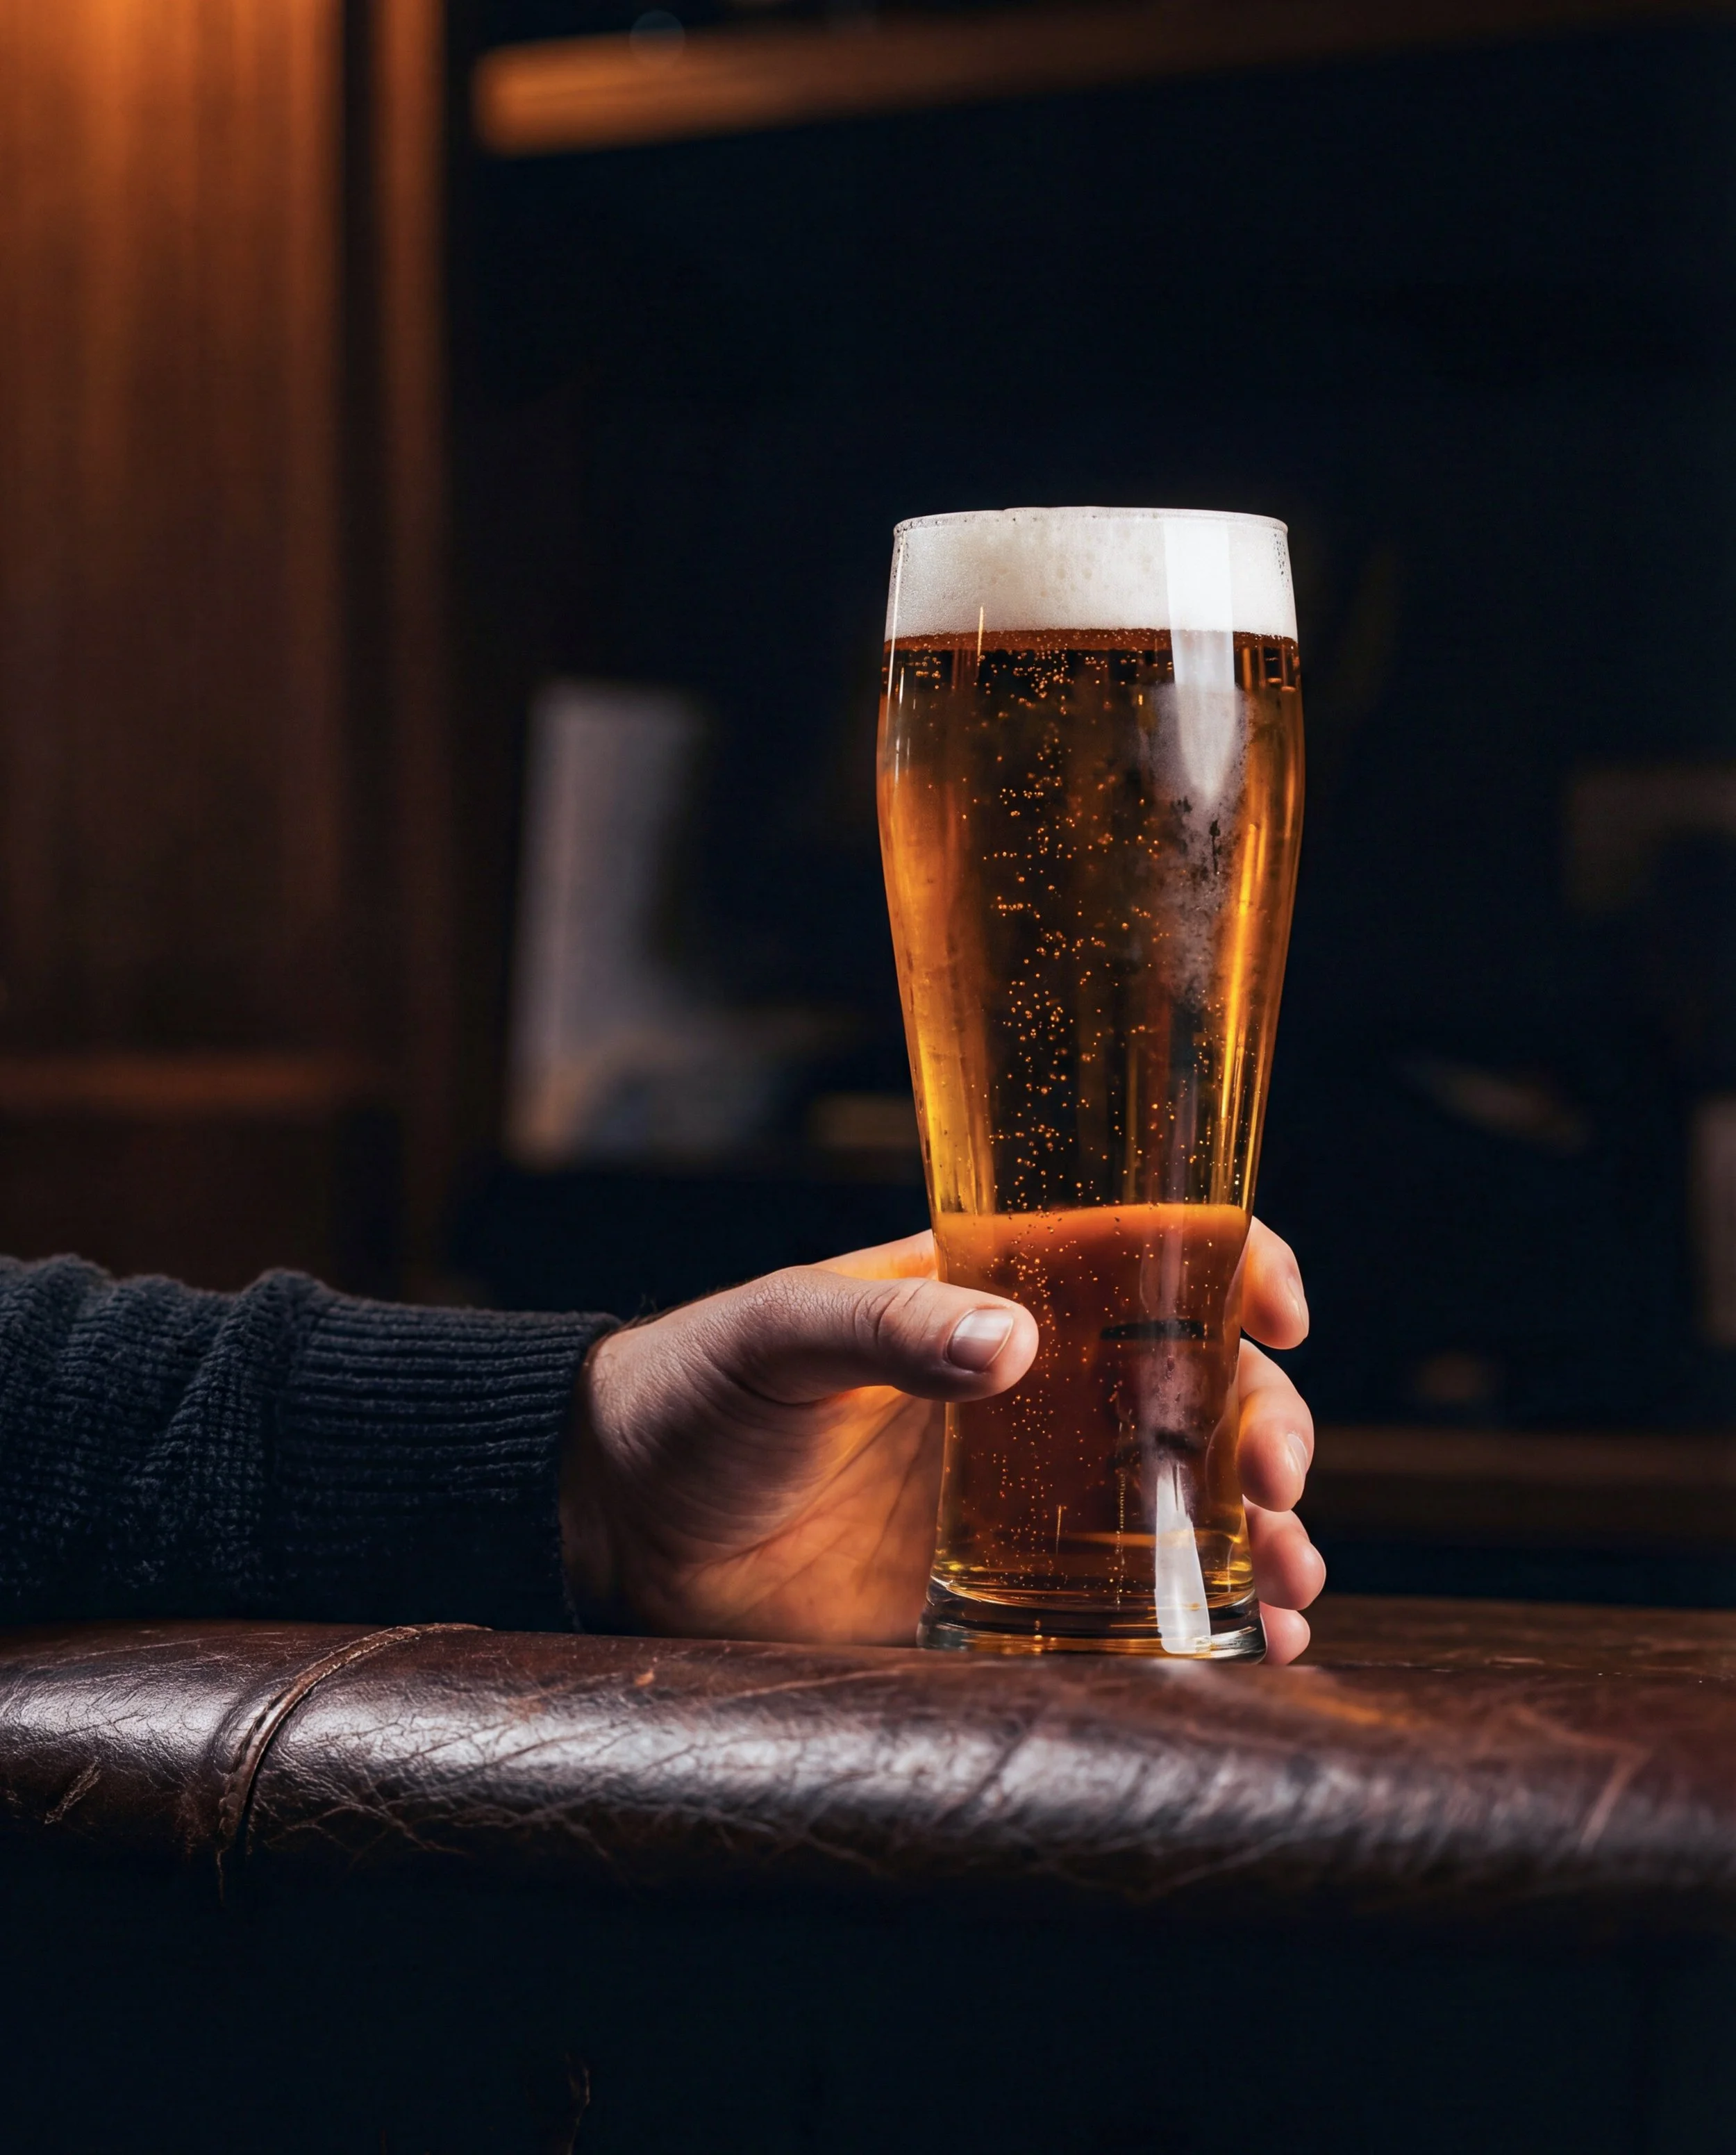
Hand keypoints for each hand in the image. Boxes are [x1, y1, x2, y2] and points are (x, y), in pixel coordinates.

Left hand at [565, 1221, 1323, 1659]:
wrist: (614, 1524)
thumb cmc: (689, 1394)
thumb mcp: (778, 1336)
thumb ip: (886, 1332)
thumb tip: (1013, 1345)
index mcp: (987, 1301)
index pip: (1139, 1258)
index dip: (1231, 1264)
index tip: (1281, 1307)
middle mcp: (1027, 1398)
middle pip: (1193, 1390)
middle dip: (1264, 1425)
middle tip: (1277, 1480)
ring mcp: (1022, 1503)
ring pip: (1184, 1503)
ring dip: (1263, 1533)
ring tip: (1298, 1579)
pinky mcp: (997, 1599)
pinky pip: (1125, 1606)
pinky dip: (1203, 1620)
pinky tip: (1259, 1643)